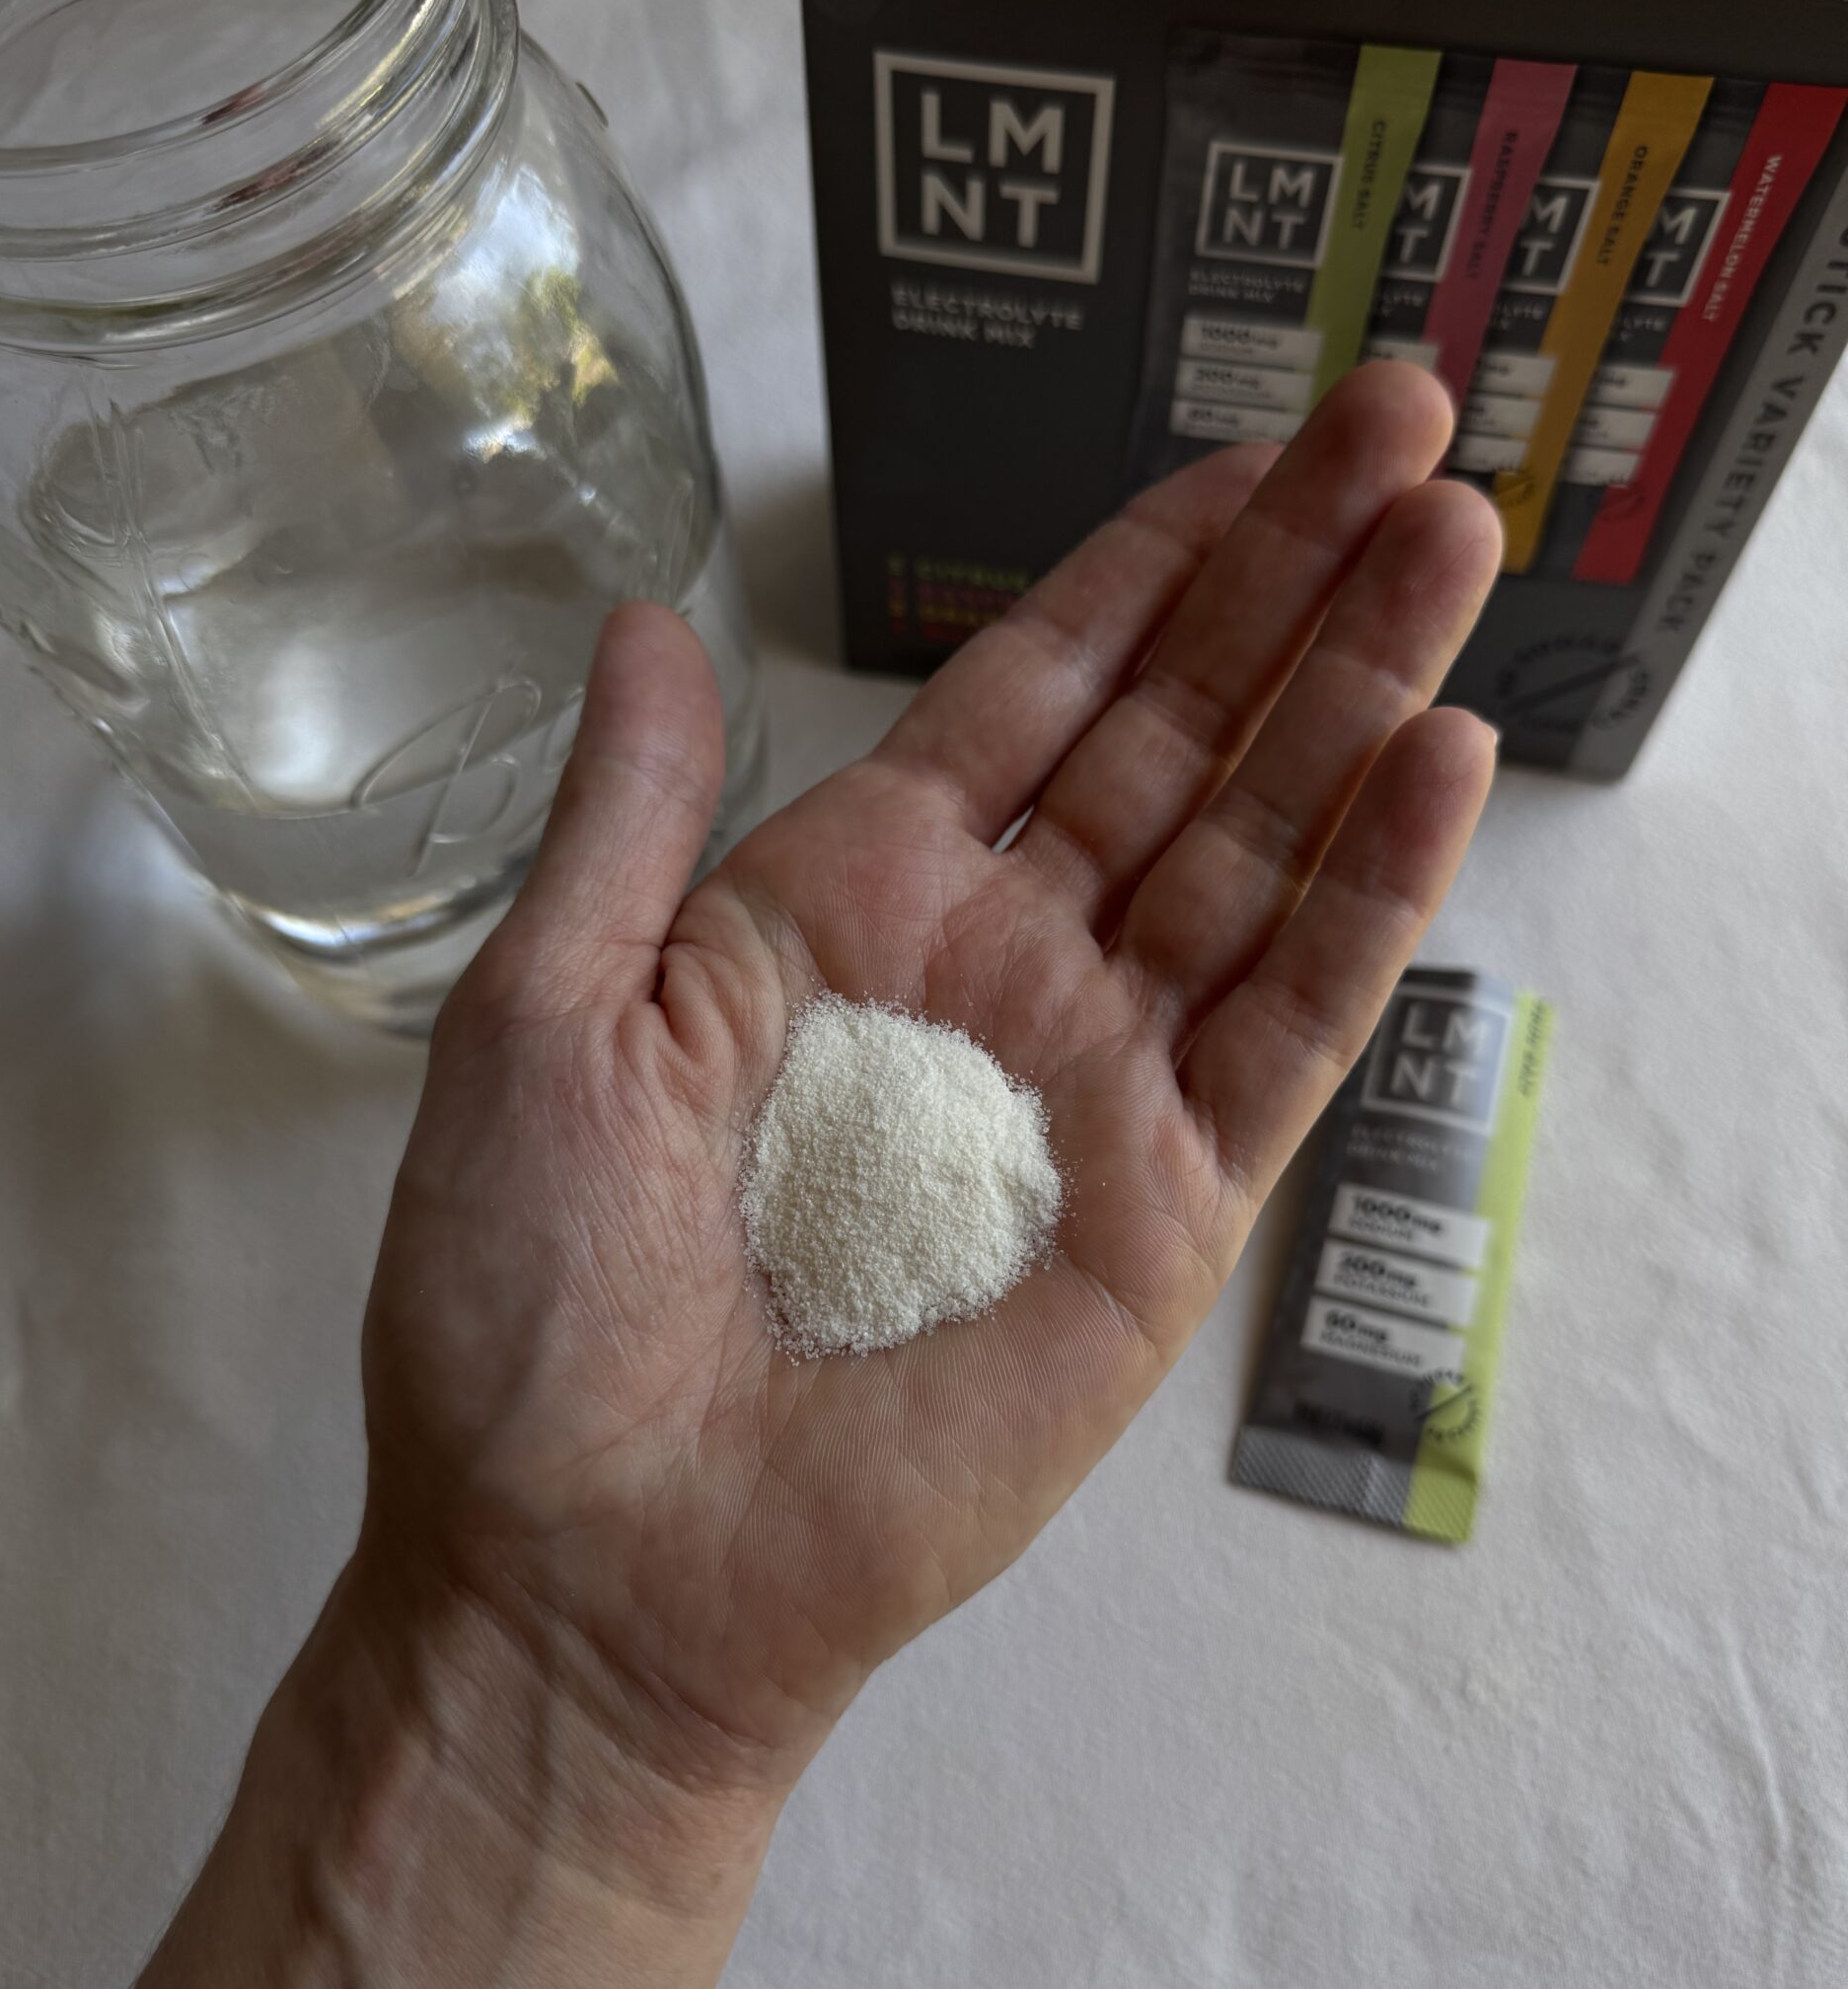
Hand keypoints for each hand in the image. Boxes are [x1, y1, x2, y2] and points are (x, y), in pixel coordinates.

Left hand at [359, 364, 1501, 1834]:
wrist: (593, 1565)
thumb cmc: (533, 1306)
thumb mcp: (547, 1015)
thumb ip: (631, 821)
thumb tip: (644, 620)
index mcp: (850, 903)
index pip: (1034, 695)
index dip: (1145, 569)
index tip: (1256, 446)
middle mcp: (997, 970)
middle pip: (1182, 741)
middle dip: (1293, 583)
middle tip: (1408, 423)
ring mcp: (1097, 1087)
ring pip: (1261, 854)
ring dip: (1359, 696)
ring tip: (1455, 538)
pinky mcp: (1166, 1213)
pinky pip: (1286, 1031)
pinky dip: (1367, 901)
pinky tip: (1435, 762)